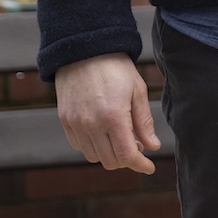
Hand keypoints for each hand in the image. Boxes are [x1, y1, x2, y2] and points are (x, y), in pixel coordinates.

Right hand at [55, 52, 161, 173]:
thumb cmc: (116, 67)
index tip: (149, 167)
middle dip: (127, 159)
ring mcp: (75, 124)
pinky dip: (93, 146)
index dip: (140, 165)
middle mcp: (91, 125)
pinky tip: (103, 132)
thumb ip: (144, 122)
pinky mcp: (64, 121)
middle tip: (138, 146)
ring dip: (109, 154)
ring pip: (94, 156)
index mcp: (114, 117)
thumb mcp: (137, 90)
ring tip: (120, 137)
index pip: (127, 156)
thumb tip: (152, 147)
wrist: (84, 49)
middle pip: (110, 161)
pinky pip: (79, 146)